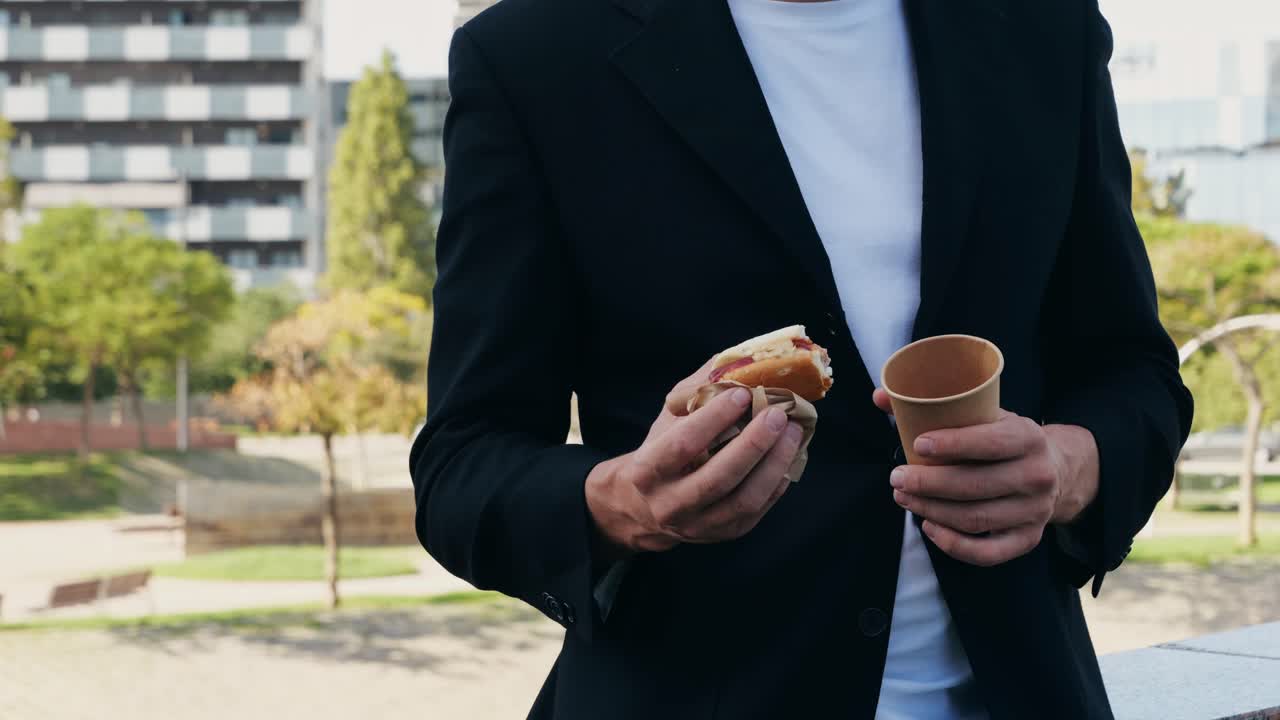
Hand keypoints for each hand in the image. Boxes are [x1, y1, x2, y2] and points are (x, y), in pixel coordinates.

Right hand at [585, 360, 805, 558]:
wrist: (643, 507)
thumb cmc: (660, 453)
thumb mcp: (667, 420)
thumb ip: (698, 391)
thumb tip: (738, 360)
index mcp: (646, 472)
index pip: (682, 445)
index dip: (714, 419)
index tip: (742, 393)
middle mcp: (669, 504)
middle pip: (718, 478)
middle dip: (753, 444)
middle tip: (778, 414)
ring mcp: (698, 525)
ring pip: (743, 500)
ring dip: (774, 464)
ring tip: (794, 432)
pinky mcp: (723, 535)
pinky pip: (757, 511)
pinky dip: (778, 482)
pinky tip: (790, 457)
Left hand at [872, 389, 1098, 566]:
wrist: (1056, 470)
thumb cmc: (1005, 439)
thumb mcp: (985, 414)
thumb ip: (935, 405)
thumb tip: (880, 397)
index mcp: (1029, 438)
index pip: (991, 443)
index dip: (953, 444)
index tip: (917, 444)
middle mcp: (1037, 476)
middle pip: (976, 485)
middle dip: (929, 483)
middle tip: (897, 478)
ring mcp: (1035, 511)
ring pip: (975, 518)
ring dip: (933, 510)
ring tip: (904, 497)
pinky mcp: (1028, 539)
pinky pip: (987, 553)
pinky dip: (954, 544)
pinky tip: (929, 525)